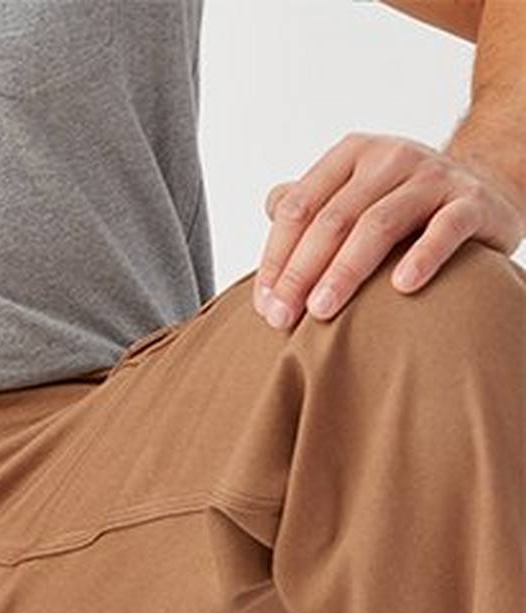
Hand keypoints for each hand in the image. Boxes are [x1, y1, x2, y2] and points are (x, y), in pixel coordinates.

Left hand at [252, 130, 525, 328]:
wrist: (485, 189)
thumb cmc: (403, 205)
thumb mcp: (354, 194)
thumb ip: (313, 203)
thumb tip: (270, 205)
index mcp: (352, 156)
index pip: (299, 207)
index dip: (276, 258)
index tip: (265, 306)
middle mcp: (390, 158)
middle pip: (332, 219)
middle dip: (301, 272)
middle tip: (282, 318)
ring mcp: (434, 177)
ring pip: (379, 224)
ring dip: (345, 271)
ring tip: (322, 311)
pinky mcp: (473, 202)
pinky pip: (445, 229)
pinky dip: (423, 256)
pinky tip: (402, 287)